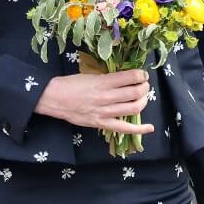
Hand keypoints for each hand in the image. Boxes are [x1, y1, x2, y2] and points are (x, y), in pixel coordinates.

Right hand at [34, 70, 154, 134]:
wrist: (53, 98)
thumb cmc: (70, 84)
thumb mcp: (90, 75)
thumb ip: (107, 78)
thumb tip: (124, 78)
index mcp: (103, 82)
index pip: (130, 77)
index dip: (141, 75)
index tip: (143, 74)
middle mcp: (106, 97)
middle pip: (135, 92)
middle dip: (144, 87)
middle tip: (144, 85)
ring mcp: (105, 112)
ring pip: (133, 108)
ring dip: (143, 101)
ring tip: (143, 97)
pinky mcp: (101, 123)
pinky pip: (124, 128)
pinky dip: (139, 129)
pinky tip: (149, 127)